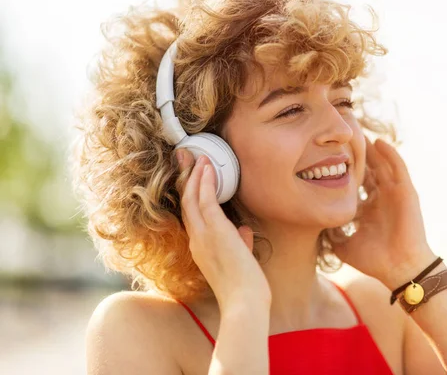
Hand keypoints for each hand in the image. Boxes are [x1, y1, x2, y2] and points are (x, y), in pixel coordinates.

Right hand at [176, 149, 270, 308]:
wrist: (245, 302)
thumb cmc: (245, 286)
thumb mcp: (240, 259)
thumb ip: (239, 243)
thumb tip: (244, 231)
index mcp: (201, 247)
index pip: (192, 214)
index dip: (191, 193)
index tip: (193, 176)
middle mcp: (197, 240)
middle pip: (186, 202)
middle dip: (187, 178)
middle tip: (187, 158)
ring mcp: (203, 236)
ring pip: (193, 198)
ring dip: (196, 176)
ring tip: (200, 157)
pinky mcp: (215, 232)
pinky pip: (206, 201)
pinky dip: (206, 183)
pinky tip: (208, 169)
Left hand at [332, 137, 437, 289]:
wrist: (400, 269)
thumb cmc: (375, 260)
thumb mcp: (345, 245)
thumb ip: (331, 234)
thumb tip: (314, 226)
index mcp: (368, 209)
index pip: (354, 184)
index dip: (342, 171)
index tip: (325, 157)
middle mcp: (381, 198)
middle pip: (367, 170)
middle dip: (356, 155)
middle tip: (340, 137)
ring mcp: (394, 194)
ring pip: (382, 165)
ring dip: (371, 149)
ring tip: (358, 132)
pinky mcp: (407, 192)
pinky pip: (398, 168)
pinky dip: (390, 155)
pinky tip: (378, 142)